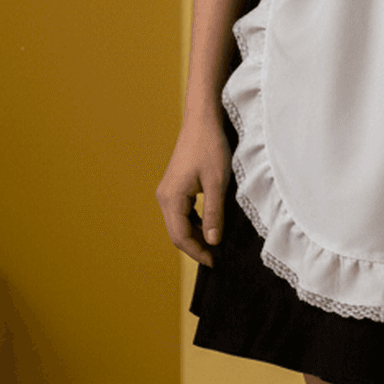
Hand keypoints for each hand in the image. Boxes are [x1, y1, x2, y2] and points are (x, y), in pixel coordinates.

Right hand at [155, 119, 232, 266]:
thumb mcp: (217, 184)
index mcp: (172, 198)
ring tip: (216, 244)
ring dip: (196, 236)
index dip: (197, 252)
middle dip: (196, 247)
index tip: (216, 262)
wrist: (202, 121)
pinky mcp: (175, 187)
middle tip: (218, 257)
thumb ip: (214, 214)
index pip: (180, 236)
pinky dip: (195, 223)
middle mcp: (164, 197)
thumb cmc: (210, 148)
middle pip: (177, 233)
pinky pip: (182, 213)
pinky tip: (211, 226)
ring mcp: (168, 192)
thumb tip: (213, 241)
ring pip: (179, 224)